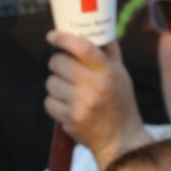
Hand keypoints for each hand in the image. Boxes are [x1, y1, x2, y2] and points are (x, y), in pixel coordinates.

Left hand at [44, 30, 146, 166]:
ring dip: (57, 85)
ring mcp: (80, 104)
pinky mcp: (70, 119)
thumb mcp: (122, 75)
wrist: (121, 141)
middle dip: (58, 63)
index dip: (63, 38)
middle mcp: (94, 86)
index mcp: (108, 72)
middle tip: (65, 68)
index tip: (53, 36)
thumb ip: (109, 52)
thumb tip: (98, 29)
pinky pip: (49, 102)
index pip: (81, 47)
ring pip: (51, 82)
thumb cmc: (121, 104)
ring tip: (70, 91)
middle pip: (59, 62)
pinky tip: (68, 106)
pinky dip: (55, 103)